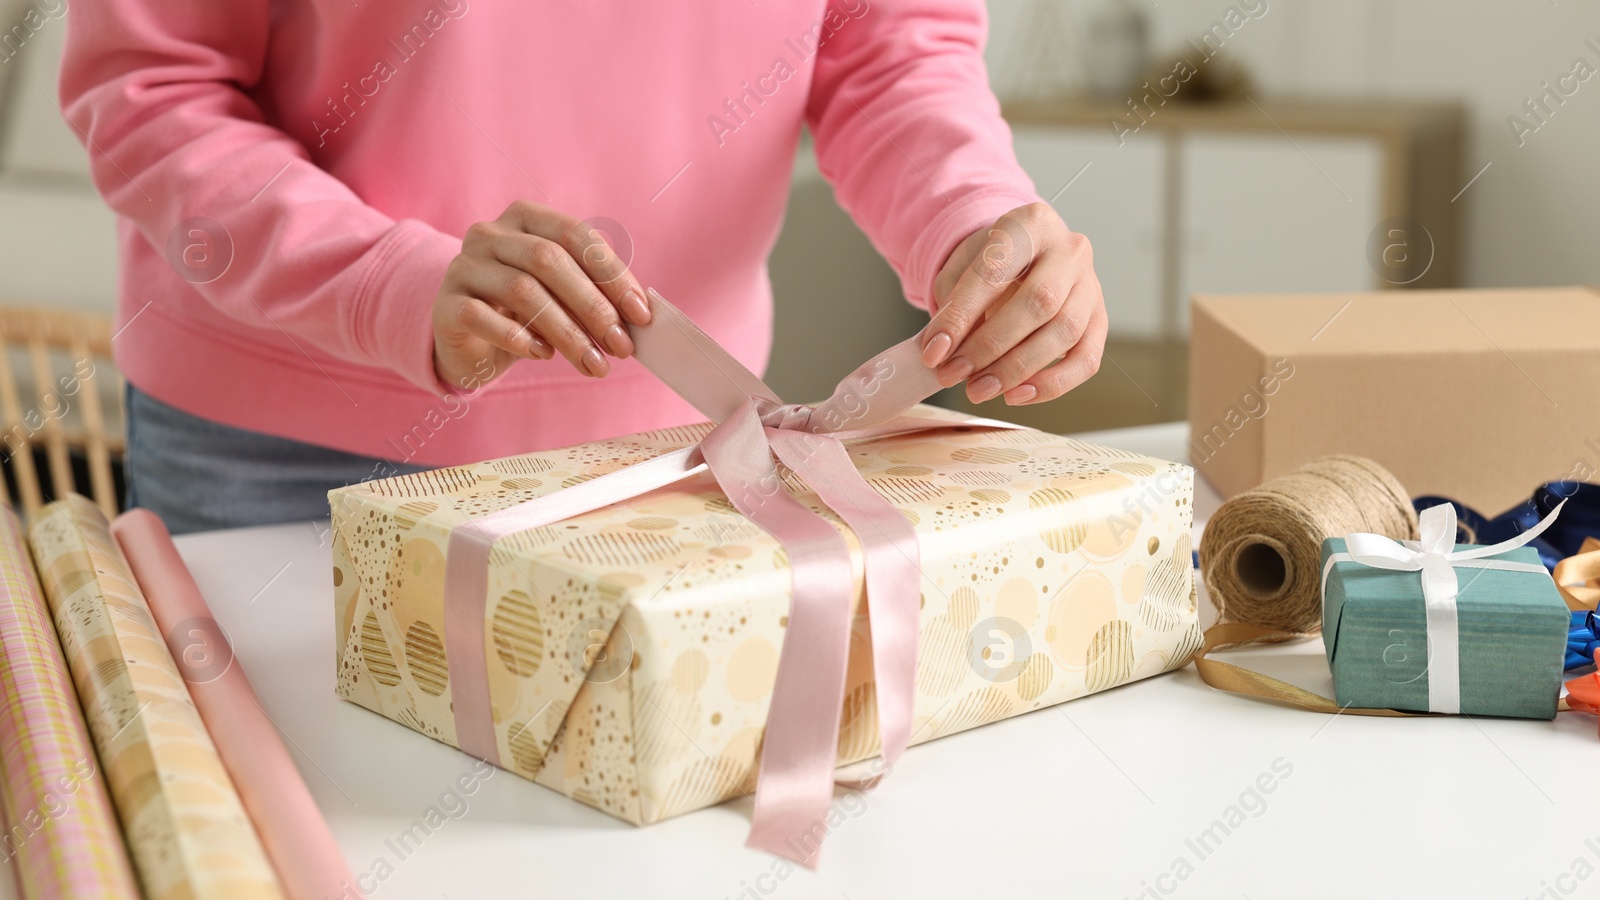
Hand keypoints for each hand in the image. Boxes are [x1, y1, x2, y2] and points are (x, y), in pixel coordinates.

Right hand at [432, 200, 650, 389]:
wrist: (467, 337)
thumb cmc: (525, 311)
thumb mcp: (562, 293)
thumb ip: (593, 292)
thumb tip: (638, 316)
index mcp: (526, 218)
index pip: (575, 235)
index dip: (612, 274)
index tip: (640, 314)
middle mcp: (490, 234)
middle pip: (549, 260)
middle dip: (593, 307)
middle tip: (621, 346)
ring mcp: (463, 266)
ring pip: (523, 291)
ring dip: (567, 332)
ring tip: (594, 363)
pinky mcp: (445, 303)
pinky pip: (483, 317)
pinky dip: (519, 338)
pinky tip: (543, 355)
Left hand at [920, 202, 1106, 405]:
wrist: (1025, 255)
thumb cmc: (992, 261)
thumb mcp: (962, 267)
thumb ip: (953, 302)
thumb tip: (944, 352)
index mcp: (1032, 223)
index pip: (995, 271)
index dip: (961, 315)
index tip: (934, 351)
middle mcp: (1070, 250)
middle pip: (1039, 302)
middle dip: (990, 346)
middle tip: (954, 374)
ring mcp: (1091, 285)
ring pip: (1064, 332)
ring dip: (1017, 369)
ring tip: (978, 388)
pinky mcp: (1099, 319)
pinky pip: (1087, 359)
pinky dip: (1053, 384)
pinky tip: (1017, 394)